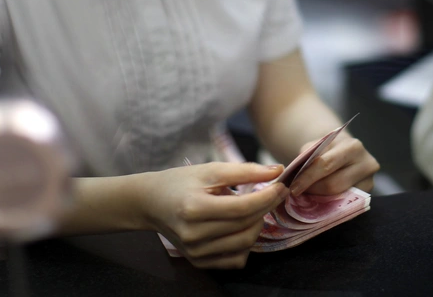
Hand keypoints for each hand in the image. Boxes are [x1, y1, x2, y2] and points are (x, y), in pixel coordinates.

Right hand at [139, 162, 288, 268]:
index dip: (267, 196)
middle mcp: (194, 235)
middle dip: (266, 207)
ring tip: (256, 207)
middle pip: (245, 225)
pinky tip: (242, 226)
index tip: (281, 184)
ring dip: (258, 224)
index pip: (242, 208)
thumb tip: (278, 170)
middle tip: (274, 192)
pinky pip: (235, 259)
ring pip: (244, 244)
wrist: (152, 203)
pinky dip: (246, 244)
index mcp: (194, 208)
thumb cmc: (182, 182)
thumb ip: (245, 171)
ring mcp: (195, 252)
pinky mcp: (198, 261)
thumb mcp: (211, 170)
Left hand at [288, 133, 379, 196]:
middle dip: (312, 190)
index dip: (307, 177)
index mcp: (353, 147)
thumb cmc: (329, 149)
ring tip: (306, 195)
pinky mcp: (366, 196)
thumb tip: (294, 176)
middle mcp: (366, 164)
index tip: (293, 187)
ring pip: (338, 197)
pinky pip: (343, 204)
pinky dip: (328, 203)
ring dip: (319, 198)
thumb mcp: (317, 146)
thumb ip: (307, 158)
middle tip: (297, 193)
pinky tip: (318, 199)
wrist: (346, 152)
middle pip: (333, 184)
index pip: (326, 165)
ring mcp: (369, 182)